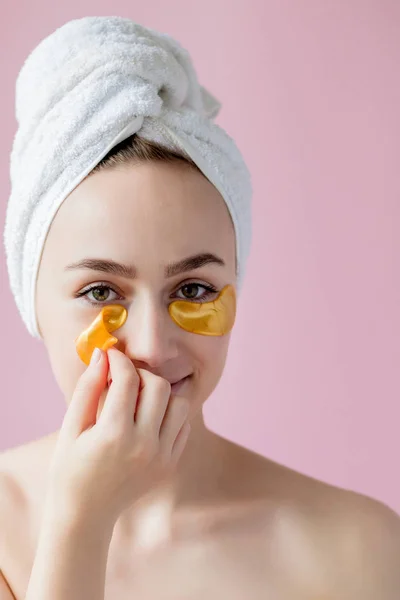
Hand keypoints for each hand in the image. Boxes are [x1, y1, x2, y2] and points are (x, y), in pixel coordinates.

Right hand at [46, 347, 190, 526]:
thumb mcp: (71, 427)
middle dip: (141, 374)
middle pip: (159, 386)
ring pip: (179, 404)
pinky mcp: (171, 464)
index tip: (111, 356)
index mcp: (114, 434)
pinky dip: (168, 415)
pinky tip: (147, 419)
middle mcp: (144, 445)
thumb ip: (88, 388)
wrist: (86, 514)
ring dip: (160, 394)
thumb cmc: (70, 468)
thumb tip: (103, 354)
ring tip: (138, 400)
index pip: (128, 379)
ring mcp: (162, 457)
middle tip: (124, 379)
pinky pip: (183, 426)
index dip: (118, 360)